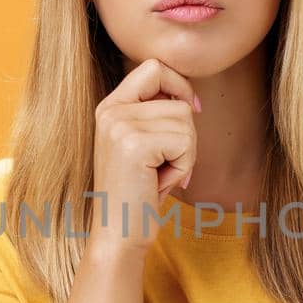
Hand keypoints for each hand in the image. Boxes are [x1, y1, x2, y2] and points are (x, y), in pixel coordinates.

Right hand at [89, 57, 199, 258]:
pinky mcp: (134, 145)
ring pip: (185, 122)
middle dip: (186, 136)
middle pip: (178, 101)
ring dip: (185, 155)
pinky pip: (185, 142)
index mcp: (110, 107)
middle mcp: (110, 110)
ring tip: (160, 176)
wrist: (117, 235)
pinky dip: (183, 166)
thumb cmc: (138, 194)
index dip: (180, 85)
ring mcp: (120, 125)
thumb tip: (190, 99)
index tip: (193, 109)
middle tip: (166, 166)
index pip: (153, 68)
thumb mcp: (143, 146)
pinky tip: (161, 183)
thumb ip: (156, 116)